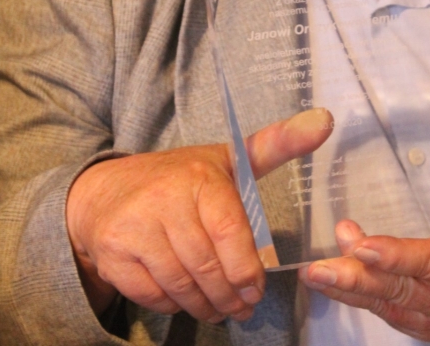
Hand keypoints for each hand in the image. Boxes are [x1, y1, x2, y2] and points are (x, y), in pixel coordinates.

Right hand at [67, 108, 331, 322]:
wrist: (105, 192)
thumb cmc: (180, 178)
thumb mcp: (229, 158)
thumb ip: (278, 143)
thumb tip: (325, 120)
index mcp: (199, 175)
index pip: (230, 231)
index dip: (247, 268)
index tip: (256, 287)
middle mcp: (164, 198)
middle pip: (207, 265)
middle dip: (230, 295)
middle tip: (243, 307)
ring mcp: (135, 227)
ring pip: (181, 285)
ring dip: (206, 305)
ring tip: (220, 309)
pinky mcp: (114, 254)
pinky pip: (153, 295)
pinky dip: (173, 304)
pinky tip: (186, 299)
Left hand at [298, 165, 429, 340]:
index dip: (397, 256)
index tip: (364, 246)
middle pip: (399, 289)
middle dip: (357, 279)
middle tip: (319, 269)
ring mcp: (429, 318)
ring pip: (384, 301)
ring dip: (346, 287)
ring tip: (313, 273)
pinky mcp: (412, 323)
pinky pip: (380, 308)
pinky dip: (352, 294)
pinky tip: (328, 279)